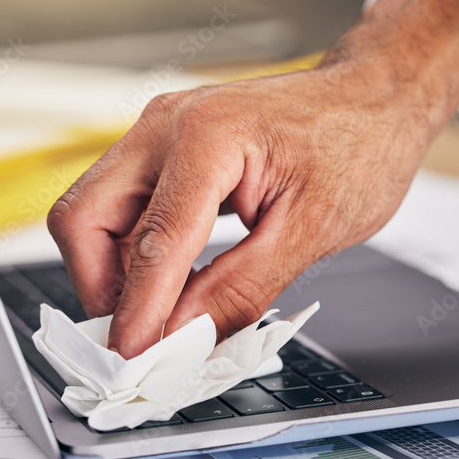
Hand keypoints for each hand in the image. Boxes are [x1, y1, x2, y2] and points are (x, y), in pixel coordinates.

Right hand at [48, 0, 458, 357]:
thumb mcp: (312, 230)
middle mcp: (166, 126)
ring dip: (114, 272)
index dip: (138, 312)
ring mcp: (160, 134)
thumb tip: (183, 335)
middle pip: (83, 217)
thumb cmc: (360, 144)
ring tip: (159, 316)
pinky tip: (172, 285)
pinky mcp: (165, 149)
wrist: (375, 98)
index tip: (133, 360)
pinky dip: (135, 253)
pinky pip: (124, 207)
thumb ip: (239, 288)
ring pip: (95, 213)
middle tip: (134, 337)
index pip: (152, 242)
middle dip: (99, 287)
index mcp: (208, 137)